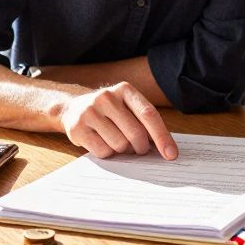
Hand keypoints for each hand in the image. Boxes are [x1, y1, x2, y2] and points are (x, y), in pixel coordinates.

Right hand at [57, 82, 178, 159]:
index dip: (162, 136)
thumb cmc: (109, 112)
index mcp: (125, 90)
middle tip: (140, 149)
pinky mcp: (78, 128)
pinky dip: (108, 154)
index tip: (171, 154)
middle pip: (135, 133)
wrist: (73, 109)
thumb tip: (166, 148)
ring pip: (119, 144)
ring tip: (117, 142)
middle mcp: (107, 97)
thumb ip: (145, 122)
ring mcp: (90, 111)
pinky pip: (103, 152)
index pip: (149, 114)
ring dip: (123, 151)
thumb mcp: (127, 108)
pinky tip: (103, 143)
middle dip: (141, 147)